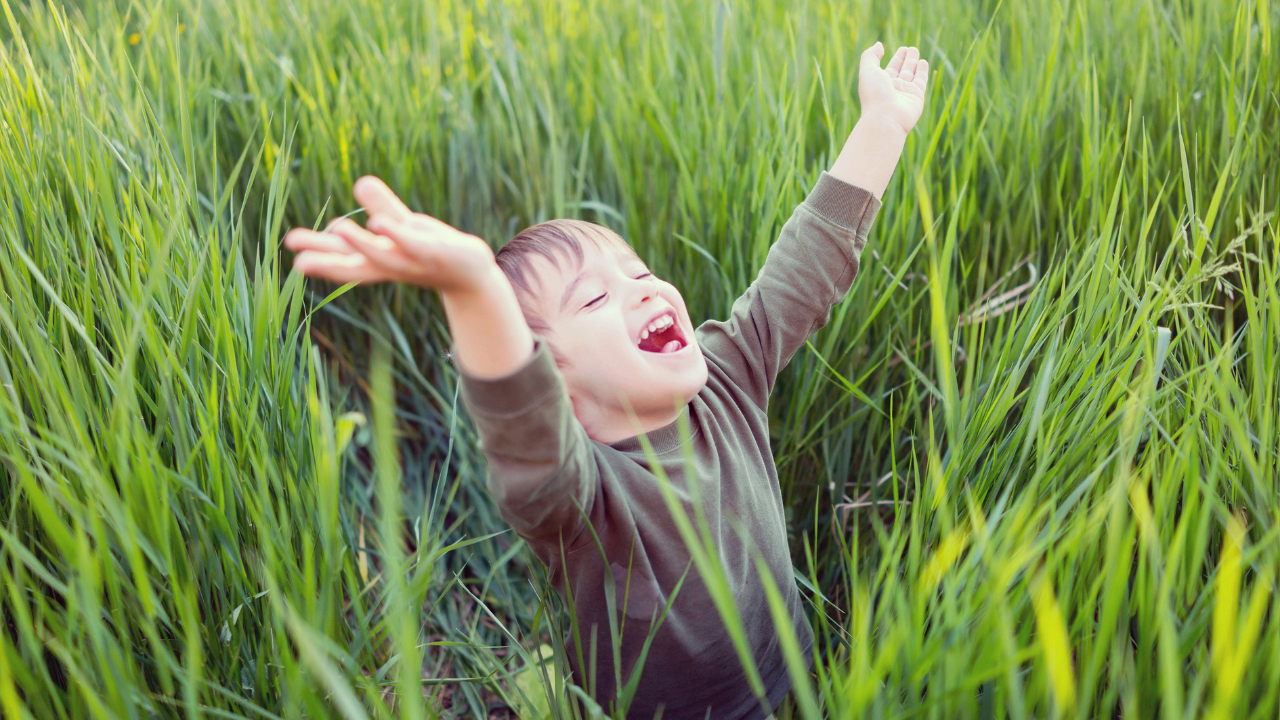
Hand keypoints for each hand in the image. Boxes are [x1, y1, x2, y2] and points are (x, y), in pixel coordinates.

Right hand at [282, 176, 496, 293]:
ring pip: (382, 255)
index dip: (319, 255)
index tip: (291, 249)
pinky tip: (380, 223)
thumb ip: (383, 206)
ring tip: (338, 228)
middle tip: (298, 258)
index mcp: (379, 260)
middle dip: (327, 260)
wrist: (471, 273)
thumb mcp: (405, 228)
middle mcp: (390, 266)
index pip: (344, 259)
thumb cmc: (434, 251)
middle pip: (354, 264)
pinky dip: (396, 235)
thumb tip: (360, 183)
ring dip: (360, 243)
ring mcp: (411, 262)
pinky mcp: (433, 253)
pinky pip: (412, 244)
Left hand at [858, 42, 928, 136]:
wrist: (886, 118)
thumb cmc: (875, 95)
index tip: (901, 49)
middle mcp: (893, 88)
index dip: (896, 59)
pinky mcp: (917, 96)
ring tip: (915, 51)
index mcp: (881, 84)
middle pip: (901, 71)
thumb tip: (879, 45)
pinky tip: (923, 62)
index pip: (890, 68)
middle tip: (910, 48)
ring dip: (913, 63)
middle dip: (905, 60)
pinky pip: (921, 81)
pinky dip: (922, 72)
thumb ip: (870, 56)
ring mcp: (905, 93)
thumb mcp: (867, 71)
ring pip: (911, 74)